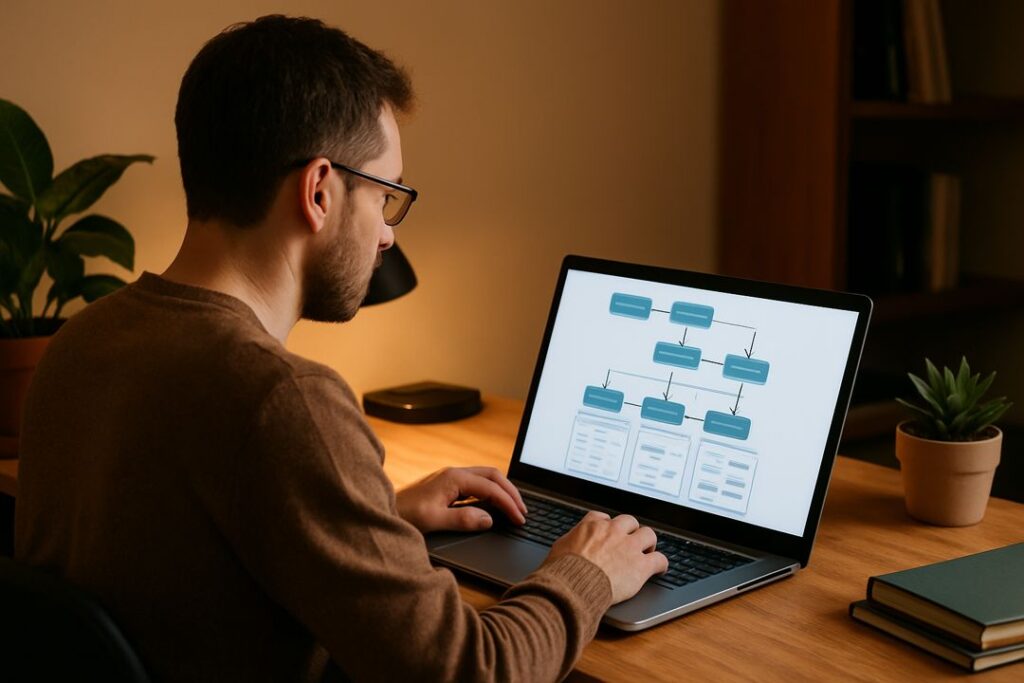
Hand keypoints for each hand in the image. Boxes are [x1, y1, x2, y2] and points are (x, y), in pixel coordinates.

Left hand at [396, 466, 527, 533]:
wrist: (381, 511)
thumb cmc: (403, 516)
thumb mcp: (433, 521)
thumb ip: (462, 520)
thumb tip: (488, 519)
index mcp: (453, 478)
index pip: (490, 488)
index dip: (508, 503)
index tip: (519, 519)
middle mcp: (453, 474)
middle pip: (493, 476)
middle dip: (511, 492)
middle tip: (523, 511)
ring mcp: (450, 478)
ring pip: (485, 478)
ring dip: (502, 491)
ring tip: (514, 508)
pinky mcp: (446, 486)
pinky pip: (476, 485)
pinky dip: (491, 494)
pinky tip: (494, 507)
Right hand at [545, 511, 667, 603]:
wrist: (574, 585)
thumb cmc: (563, 570)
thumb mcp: (559, 548)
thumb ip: (570, 542)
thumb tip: (568, 546)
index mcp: (592, 526)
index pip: (603, 518)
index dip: (608, 526)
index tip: (608, 533)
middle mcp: (612, 531)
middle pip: (629, 521)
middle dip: (631, 530)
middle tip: (630, 541)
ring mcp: (628, 547)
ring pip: (649, 534)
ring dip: (649, 542)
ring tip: (648, 551)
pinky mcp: (640, 565)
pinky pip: (659, 559)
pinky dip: (661, 563)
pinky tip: (660, 568)